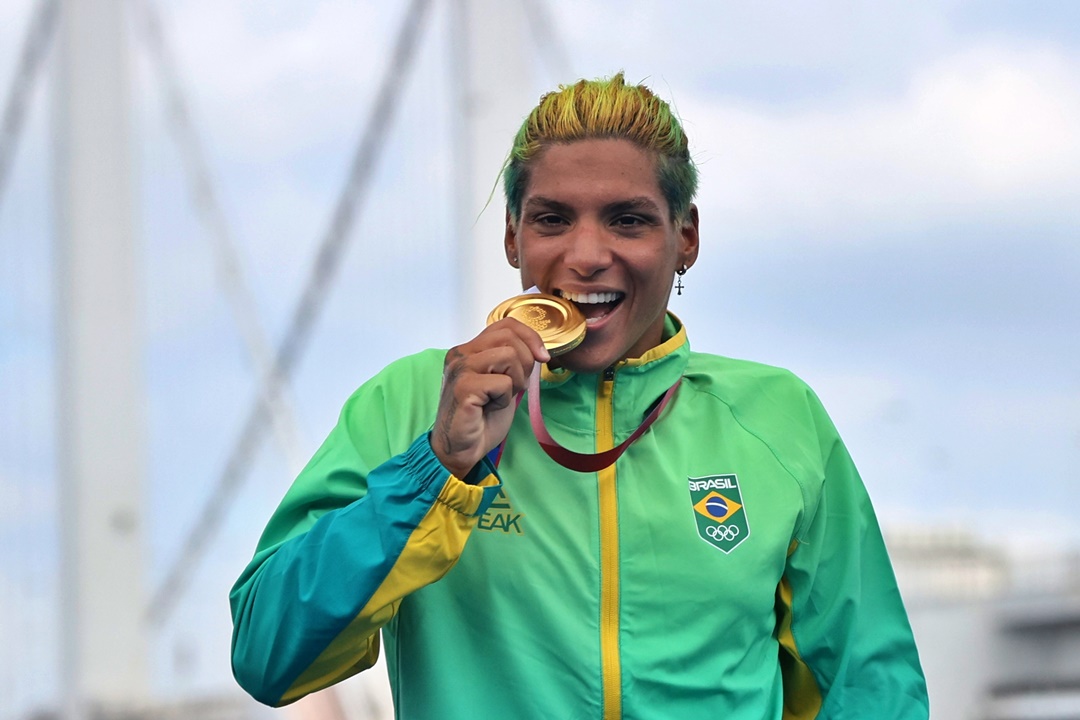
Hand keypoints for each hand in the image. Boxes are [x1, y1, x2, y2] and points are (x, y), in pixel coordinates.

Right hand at [432, 319, 549, 477]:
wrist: (462, 448)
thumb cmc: (481, 418)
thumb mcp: (503, 382)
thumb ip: (513, 362)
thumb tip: (539, 351)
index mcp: (469, 349)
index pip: (506, 324)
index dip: (530, 336)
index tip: (542, 357)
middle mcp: (460, 354)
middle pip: (510, 337)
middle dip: (525, 362)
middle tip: (516, 386)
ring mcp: (460, 369)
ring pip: (509, 356)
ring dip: (514, 381)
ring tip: (500, 397)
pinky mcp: (463, 387)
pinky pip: (502, 382)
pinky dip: (504, 398)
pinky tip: (491, 407)